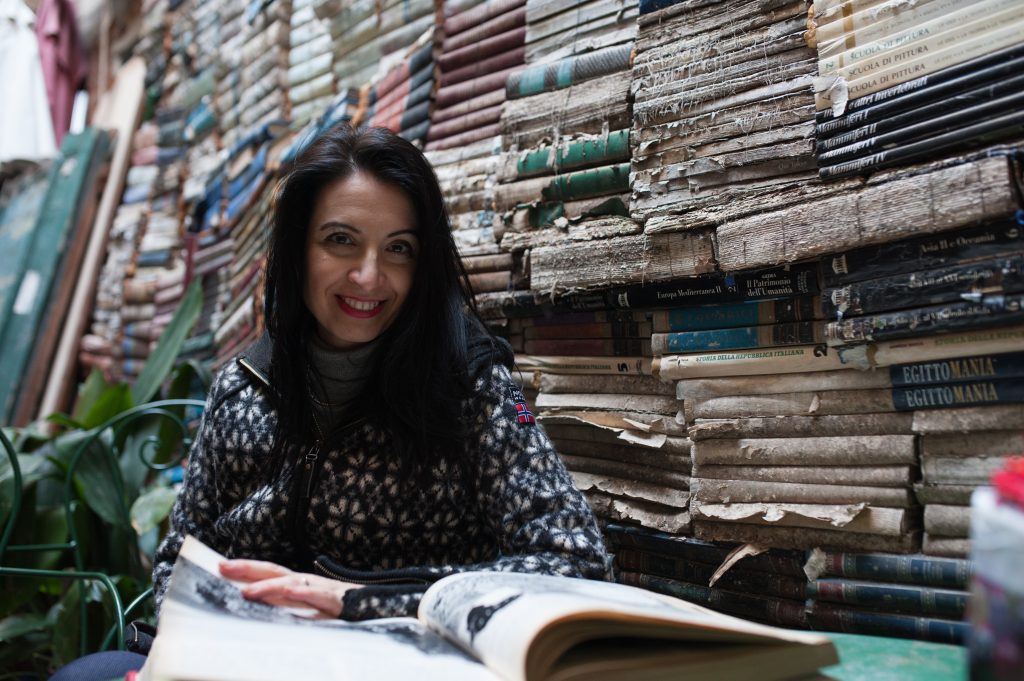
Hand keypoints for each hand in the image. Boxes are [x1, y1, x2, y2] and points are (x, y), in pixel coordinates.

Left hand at [219, 558, 357, 618]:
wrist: (375, 608)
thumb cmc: (339, 609)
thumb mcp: (307, 608)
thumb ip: (286, 606)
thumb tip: (258, 607)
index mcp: (298, 584)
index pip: (268, 572)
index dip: (245, 568)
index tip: (220, 565)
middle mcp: (307, 582)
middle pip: (274, 571)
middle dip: (248, 568)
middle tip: (223, 567)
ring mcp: (321, 590)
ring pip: (293, 584)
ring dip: (270, 586)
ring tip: (249, 590)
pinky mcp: (337, 601)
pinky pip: (320, 596)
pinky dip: (306, 592)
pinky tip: (292, 592)